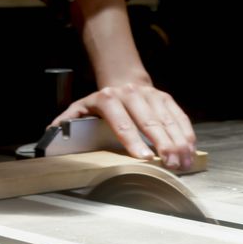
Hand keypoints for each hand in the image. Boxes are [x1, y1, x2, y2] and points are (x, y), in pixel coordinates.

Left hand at [52, 82, 195, 170]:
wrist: (122, 79)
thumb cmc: (100, 104)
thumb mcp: (79, 109)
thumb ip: (66, 123)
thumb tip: (50, 135)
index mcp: (109, 99)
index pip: (122, 122)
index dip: (133, 140)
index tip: (144, 157)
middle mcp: (132, 95)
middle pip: (150, 121)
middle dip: (162, 144)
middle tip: (170, 164)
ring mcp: (152, 95)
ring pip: (168, 120)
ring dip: (179, 142)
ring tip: (184, 162)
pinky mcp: (166, 99)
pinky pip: (179, 117)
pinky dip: (187, 134)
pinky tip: (191, 150)